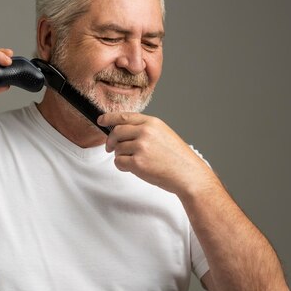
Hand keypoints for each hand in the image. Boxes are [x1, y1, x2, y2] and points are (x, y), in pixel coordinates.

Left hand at [98, 112, 217, 196]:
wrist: (188, 174)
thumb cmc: (177, 158)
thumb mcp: (163, 134)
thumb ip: (145, 130)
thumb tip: (122, 131)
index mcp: (152, 123)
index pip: (125, 116)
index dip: (109, 118)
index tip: (101, 120)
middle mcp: (146, 132)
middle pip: (116, 132)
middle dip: (110, 141)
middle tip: (110, 148)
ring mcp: (141, 147)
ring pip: (117, 148)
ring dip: (121, 156)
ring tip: (135, 161)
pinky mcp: (138, 162)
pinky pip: (119, 162)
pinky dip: (122, 166)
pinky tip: (133, 168)